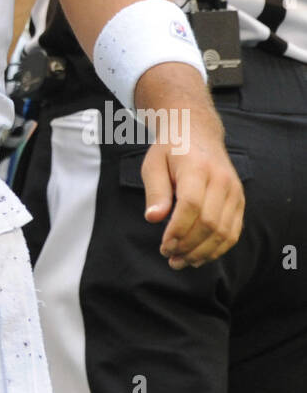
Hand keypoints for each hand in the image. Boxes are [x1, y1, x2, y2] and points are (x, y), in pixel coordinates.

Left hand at [141, 117, 243, 269]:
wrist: (197, 131)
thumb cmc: (171, 149)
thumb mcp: (154, 163)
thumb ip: (155, 190)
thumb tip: (153, 218)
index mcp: (197, 167)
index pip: (191, 205)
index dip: (178, 230)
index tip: (164, 245)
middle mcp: (221, 180)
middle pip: (209, 222)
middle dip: (188, 245)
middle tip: (169, 256)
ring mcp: (234, 191)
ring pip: (224, 231)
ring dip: (202, 252)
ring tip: (181, 261)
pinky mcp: (239, 200)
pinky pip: (233, 232)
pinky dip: (217, 249)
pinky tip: (199, 256)